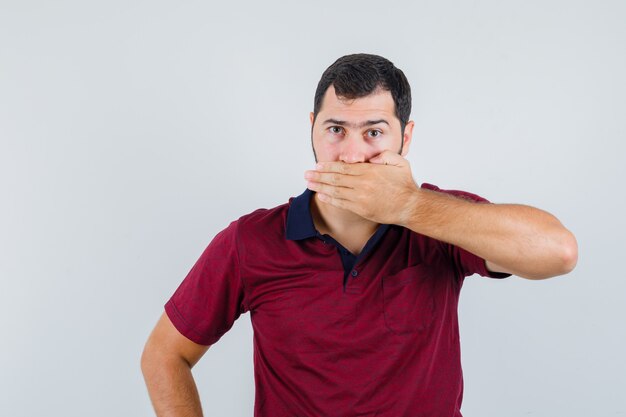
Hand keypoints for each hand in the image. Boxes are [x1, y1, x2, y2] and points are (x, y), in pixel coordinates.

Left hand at [303, 150, 420, 225]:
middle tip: (307, 174)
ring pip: (335, 191)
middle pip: (335, 178)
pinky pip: (341, 203)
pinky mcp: (361, 209)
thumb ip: (385, 155)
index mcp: (370, 171)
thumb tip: (370, 159)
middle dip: (319, 176)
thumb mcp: (400, 162)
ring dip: (320, 187)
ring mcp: (361, 197)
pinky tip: (321, 195)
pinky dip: (330, 199)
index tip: (318, 165)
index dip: (328, 166)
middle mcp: (363, 184)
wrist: (410, 206)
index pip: (343, 167)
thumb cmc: (405, 184)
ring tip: (309, 184)